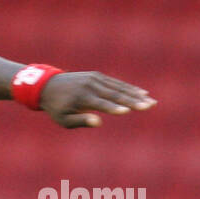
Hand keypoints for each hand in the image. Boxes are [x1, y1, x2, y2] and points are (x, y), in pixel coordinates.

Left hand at [40, 72, 155, 128]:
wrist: (48, 85)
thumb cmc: (56, 108)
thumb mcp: (63, 119)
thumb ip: (80, 121)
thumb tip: (99, 123)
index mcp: (82, 97)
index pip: (101, 104)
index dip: (114, 107)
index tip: (128, 110)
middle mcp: (91, 86)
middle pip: (115, 94)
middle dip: (133, 100)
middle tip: (150, 105)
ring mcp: (95, 79)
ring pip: (119, 87)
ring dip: (136, 94)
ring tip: (151, 101)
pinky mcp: (98, 76)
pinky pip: (116, 83)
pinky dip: (129, 88)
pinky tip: (143, 93)